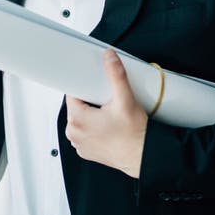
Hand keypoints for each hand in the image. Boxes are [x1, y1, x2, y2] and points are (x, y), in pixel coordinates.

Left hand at [65, 49, 147, 177]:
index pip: (71, 94)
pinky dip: (93, 127)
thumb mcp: (125, 99)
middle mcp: (75, 133)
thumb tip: (109, 58)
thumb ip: (116, 75)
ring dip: (91, 114)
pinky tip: (107, 125)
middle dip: (89, 100)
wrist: (143, 157)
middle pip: (76, 106)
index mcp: (77, 120)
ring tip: (108, 114)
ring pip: (80, 119)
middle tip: (106, 101)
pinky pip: (85, 132)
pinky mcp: (87, 151)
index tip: (91, 85)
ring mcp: (80, 144)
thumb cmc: (134, 135)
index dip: (82, 86)